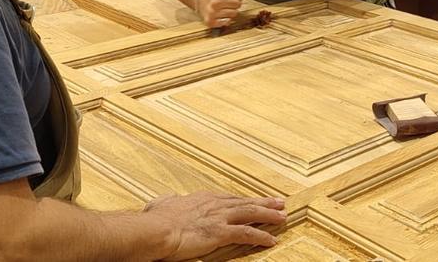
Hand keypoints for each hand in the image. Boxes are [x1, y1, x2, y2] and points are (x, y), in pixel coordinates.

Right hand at [145, 192, 286, 260]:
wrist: (155, 230)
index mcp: (201, 199)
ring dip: (268, 215)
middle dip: (263, 202)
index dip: (243, 199)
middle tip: (279, 202)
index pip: (228, 198)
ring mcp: (219, 218)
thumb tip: (166, 199)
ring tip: (282, 217)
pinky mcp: (221, 233)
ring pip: (251, 214)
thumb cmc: (155, 220)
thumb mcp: (161, 204)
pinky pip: (246, 234)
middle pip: (244, 202)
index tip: (254, 199)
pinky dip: (260, 237)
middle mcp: (214, 205)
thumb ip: (168, 202)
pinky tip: (271, 240)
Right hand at [197, 0, 243, 27]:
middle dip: (235, 3)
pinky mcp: (211, 21)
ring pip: (234, 13)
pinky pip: (227, 21)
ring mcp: (213, 12)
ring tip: (225, 8)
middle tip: (229, 3)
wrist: (199, 1)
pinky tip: (221, 15)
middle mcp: (216, 1)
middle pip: (238, 4)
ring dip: (231, 11)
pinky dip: (226, 19)